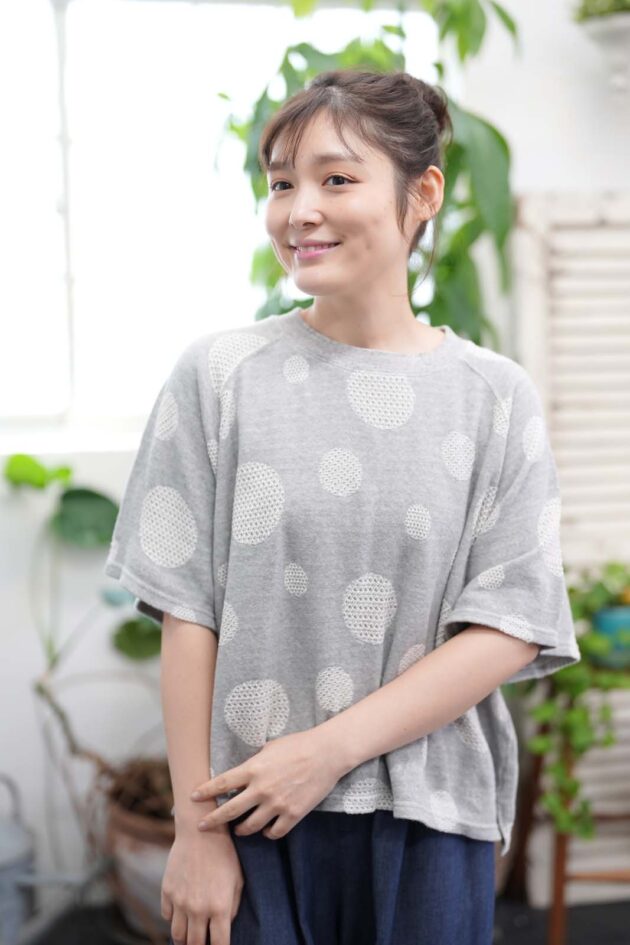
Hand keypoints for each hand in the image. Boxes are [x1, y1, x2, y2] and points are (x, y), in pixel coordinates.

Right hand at [161, 830, 242, 944]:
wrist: (200, 831)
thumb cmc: (224, 854)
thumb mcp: (238, 880)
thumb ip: (233, 907)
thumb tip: (225, 925)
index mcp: (219, 907)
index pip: (218, 944)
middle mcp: (197, 909)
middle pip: (194, 944)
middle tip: (203, 942)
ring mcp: (180, 901)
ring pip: (177, 935)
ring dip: (184, 939)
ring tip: (190, 937)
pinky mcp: (167, 891)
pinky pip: (166, 915)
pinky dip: (173, 918)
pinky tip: (180, 914)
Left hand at [190, 728, 346, 838]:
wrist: (326, 753)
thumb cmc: (298, 744)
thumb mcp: (270, 747)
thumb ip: (254, 762)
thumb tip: (242, 771)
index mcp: (254, 768)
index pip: (222, 783)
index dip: (205, 791)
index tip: (193, 797)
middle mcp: (261, 789)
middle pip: (229, 810)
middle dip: (212, 820)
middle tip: (201, 825)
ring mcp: (277, 804)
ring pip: (250, 826)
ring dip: (240, 829)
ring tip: (238, 829)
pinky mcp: (292, 814)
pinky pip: (273, 832)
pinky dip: (268, 833)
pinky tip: (266, 830)